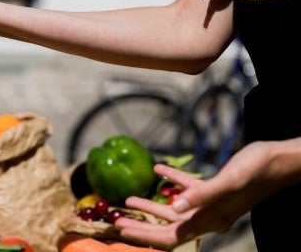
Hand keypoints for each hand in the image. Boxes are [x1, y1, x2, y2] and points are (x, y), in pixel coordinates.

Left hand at [115, 141, 280, 248]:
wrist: (280, 159)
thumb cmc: (256, 169)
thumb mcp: (228, 181)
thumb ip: (201, 195)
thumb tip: (175, 207)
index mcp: (210, 220)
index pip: (170, 236)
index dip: (144, 235)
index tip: (121, 230)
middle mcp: (208, 216)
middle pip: (167, 228)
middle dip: (142, 226)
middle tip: (117, 221)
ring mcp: (211, 203)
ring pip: (174, 210)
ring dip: (151, 206)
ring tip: (128, 200)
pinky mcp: (215, 188)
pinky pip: (188, 188)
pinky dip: (172, 182)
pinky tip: (158, 170)